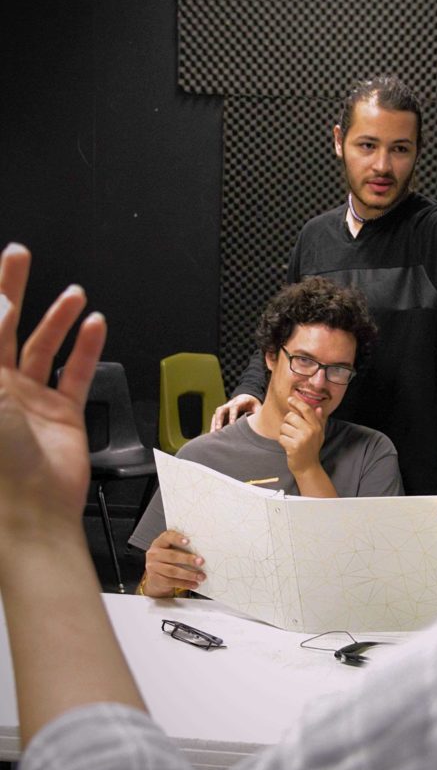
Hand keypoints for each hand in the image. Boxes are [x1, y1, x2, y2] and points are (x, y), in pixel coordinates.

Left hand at [0, 244, 106, 536]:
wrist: (30, 513)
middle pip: (4, 326)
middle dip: (12, 289)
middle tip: (20, 256)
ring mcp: (29, 402)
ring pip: (42, 347)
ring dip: (56, 318)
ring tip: (72, 293)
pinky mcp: (61, 417)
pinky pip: (75, 375)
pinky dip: (86, 349)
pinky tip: (94, 327)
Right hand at [144, 529, 205, 596]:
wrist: (155, 576)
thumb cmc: (168, 559)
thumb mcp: (170, 549)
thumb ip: (181, 547)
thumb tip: (202, 549)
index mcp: (159, 542)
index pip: (167, 537)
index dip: (177, 539)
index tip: (188, 541)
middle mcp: (154, 554)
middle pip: (172, 556)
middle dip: (188, 559)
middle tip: (201, 562)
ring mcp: (153, 567)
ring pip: (172, 571)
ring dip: (189, 574)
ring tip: (201, 576)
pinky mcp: (156, 579)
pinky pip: (171, 582)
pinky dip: (185, 583)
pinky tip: (194, 584)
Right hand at [211, 393, 261, 430]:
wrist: (248, 398)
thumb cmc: (254, 405)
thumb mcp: (258, 408)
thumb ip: (258, 415)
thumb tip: (260, 425)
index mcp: (240, 401)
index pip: (234, 407)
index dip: (232, 415)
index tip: (232, 424)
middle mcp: (230, 404)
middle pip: (221, 410)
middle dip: (219, 420)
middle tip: (218, 430)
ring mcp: (225, 408)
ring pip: (216, 414)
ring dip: (214, 424)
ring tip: (213, 435)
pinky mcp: (222, 413)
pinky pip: (215, 419)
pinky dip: (213, 426)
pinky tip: (212, 435)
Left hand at [279, 395, 325, 476]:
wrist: (308, 467)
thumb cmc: (311, 449)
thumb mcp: (319, 434)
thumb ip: (319, 421)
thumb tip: (319, 408)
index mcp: (316, 427)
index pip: (306, 409)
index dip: (297, 402)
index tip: (290, 399)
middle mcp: (310, 431)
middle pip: (290, 416)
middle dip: (287, 422)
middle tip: (291, 431)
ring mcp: (302, 439)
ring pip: (284, 427)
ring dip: (284, 433)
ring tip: (291, 440)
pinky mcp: (293, 446)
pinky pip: (281, 437)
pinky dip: (282, 441)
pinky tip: (288, 446)